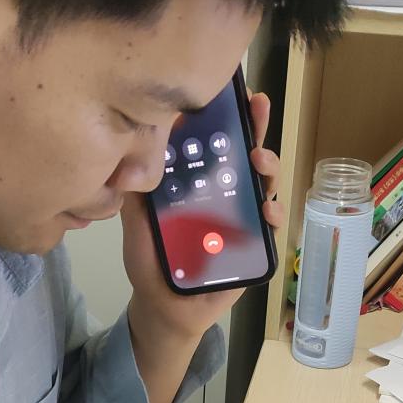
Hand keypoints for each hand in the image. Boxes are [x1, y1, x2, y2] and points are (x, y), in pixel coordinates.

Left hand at [121, 91, 284, 345]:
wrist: (163, 309)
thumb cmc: (152, 263)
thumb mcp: (136, 224)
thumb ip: (135, 193)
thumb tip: (130, 149)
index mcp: (198, 185)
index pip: (214, 143)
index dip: (223, 118)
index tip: (230, 93)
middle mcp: (224, 196)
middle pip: (245, 155)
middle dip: (255, 128)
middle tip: (258, 108)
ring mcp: (241, 220)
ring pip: (263, 185)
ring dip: (267, 167)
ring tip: (259, 159)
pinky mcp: (253, 248)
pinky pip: (269, 228)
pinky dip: (272, 215)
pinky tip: (267, 208)